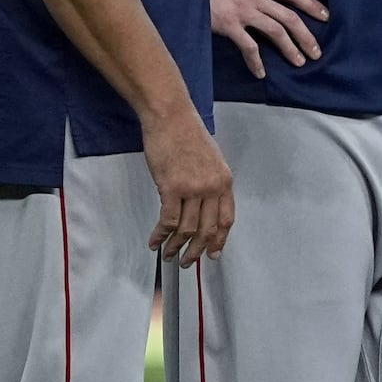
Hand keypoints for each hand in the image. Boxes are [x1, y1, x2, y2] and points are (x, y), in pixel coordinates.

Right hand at [141, 105, 233, 264]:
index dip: (219, 240)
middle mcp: (213, 188)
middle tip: (188, 262)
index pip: (227, 220)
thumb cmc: (187, 135)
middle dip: (197, 250)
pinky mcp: (171, 188)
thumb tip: (203, 205)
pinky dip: (160, 235)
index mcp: (225, 182)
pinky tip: (154, 242)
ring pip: (187, 229)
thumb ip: (210, 184)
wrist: (171, 118)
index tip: (213, 254)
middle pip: (208, 229)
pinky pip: (168, 221)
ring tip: (168, 255)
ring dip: (176, 246)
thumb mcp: (211, 161)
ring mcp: (193, 189)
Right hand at [210, 0, 325, 78]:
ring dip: (290, 48)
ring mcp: (243, 11)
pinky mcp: (229, 24)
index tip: (326, 15)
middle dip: (306, 36)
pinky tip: (261, 73)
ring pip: (275, 31)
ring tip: (299, 62)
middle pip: (289, 17)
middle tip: (317, 52)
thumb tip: (266, 10)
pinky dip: (256, 61)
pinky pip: (248, 46)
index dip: (310, 3)